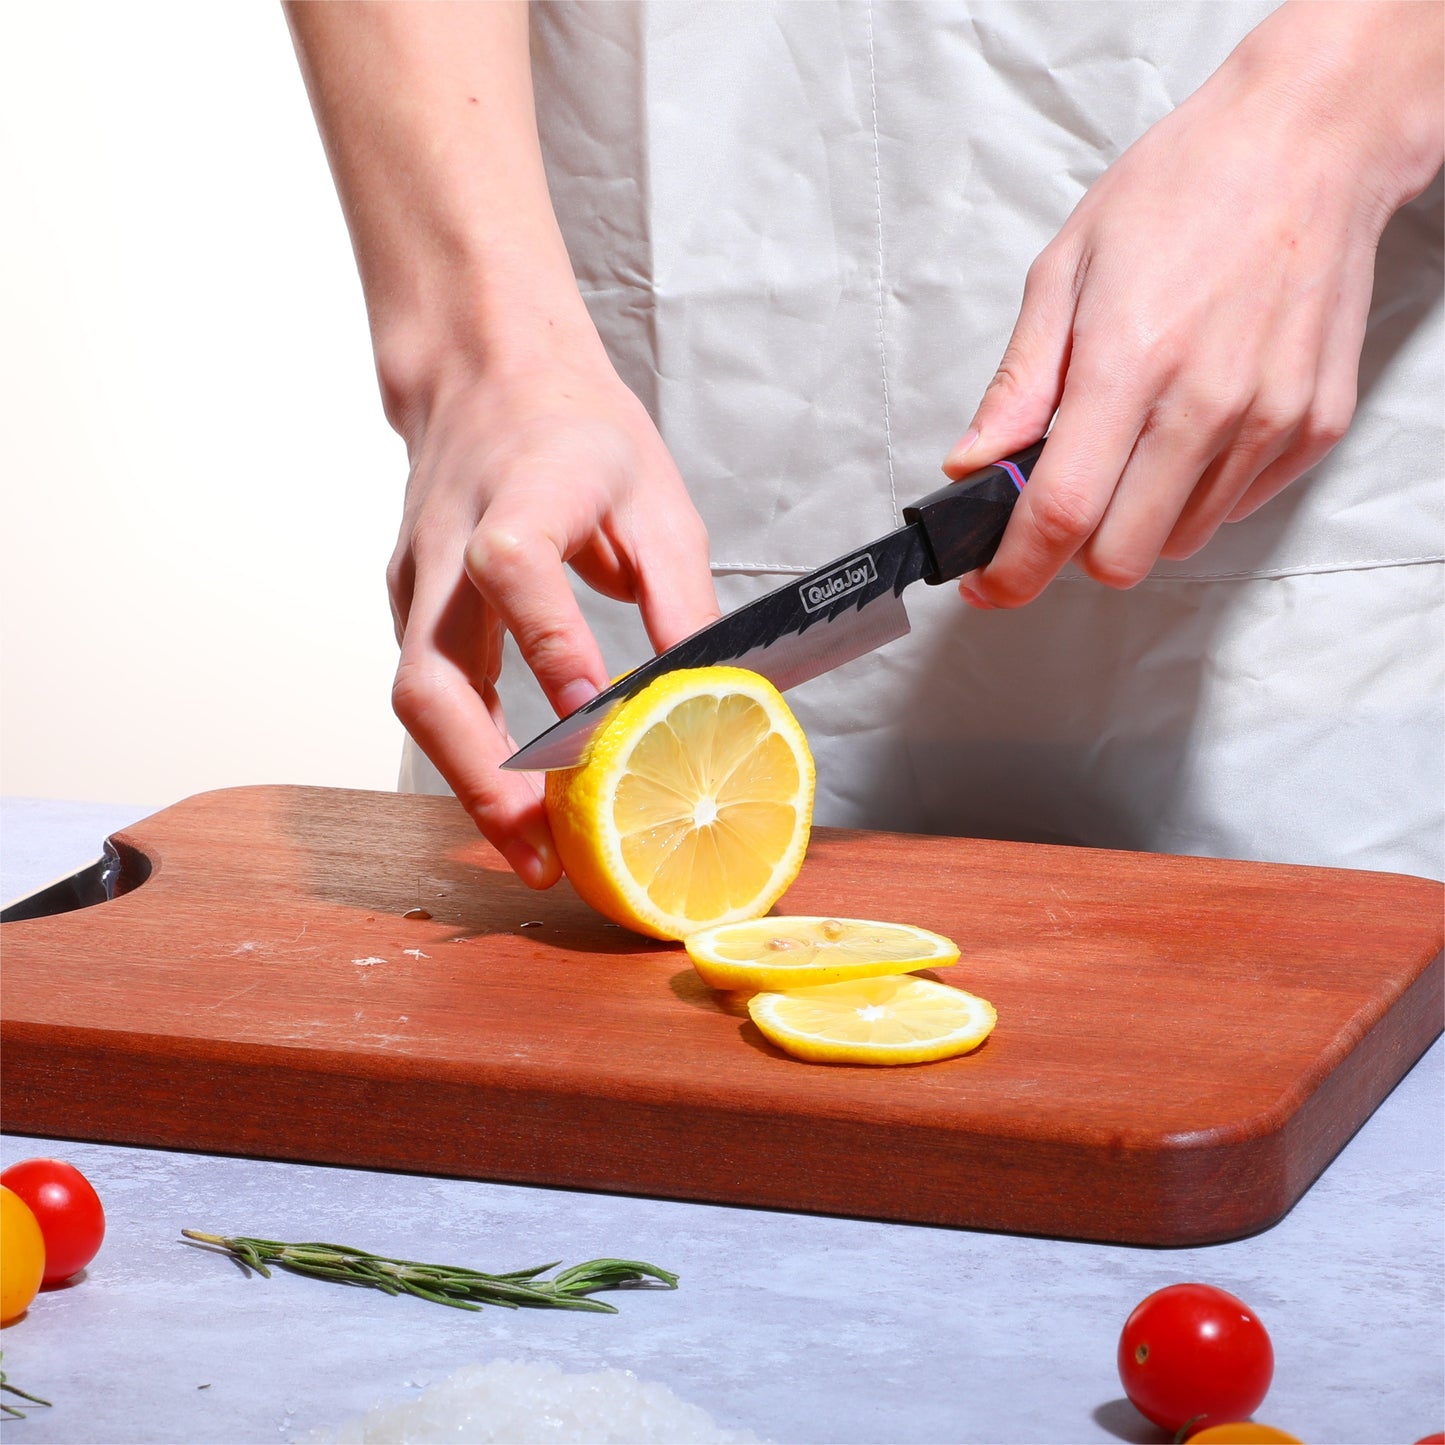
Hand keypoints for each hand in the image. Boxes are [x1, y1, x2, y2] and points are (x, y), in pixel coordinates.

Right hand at [388, 358, 718, 886]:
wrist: (485, 374)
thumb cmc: (576, 430)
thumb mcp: (655, 496)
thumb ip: (682, 597)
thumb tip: (710, 698)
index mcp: (521, 491)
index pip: (513, 567)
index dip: (548, 647)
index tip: (593, 718)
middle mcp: (448, 543)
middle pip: (431, 672)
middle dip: (483, 773)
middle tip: (544, 845)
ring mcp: (415, 580)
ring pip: (417, 699)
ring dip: (469, 784)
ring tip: (533, 850)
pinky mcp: (409, 608)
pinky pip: (428, 694)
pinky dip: (467, 755)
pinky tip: (515, 799)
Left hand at [943, 0, 1442, 606]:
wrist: (1309, 142)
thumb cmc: (1186, 189)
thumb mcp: (1065, 271)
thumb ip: (1018, 385)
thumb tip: (972, 464)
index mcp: (1129, 361)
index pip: (1061, 514)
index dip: (1013, 571)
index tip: (988, 584)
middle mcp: (1207, 402)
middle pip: (1121, 555)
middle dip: (1073, 550)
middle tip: (1060, 501)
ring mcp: (1270, 419)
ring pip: (1179, 542)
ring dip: (1137, 519)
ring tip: (1133, 441)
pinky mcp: (1315, 426)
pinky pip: (1234, 508)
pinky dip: (1195, 493)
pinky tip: (1188, 427)